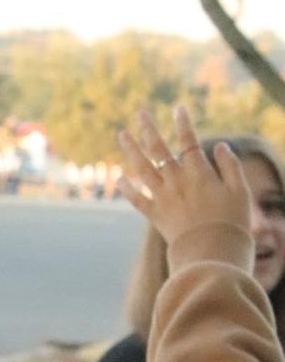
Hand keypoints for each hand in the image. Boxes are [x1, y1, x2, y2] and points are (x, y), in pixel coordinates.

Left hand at [116, 105, 252, 273]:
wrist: (212, 253)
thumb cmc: (232, 222)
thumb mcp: (240, 191)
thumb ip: (230, 166)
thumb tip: (219, 145)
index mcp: (199, 172)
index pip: (188, 141)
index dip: (183, 123)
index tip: (177, 108)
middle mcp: (177, 181)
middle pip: (159, 150)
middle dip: (148, 129)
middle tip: (140, 113)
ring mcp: (163, 197)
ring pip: (142, 169)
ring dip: (131, 150)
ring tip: (122, 134)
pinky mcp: (155, 215)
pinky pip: (137, 199)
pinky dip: (128, 188)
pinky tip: (120, 177)